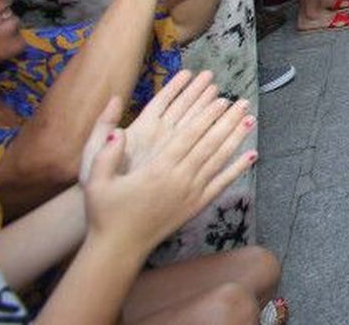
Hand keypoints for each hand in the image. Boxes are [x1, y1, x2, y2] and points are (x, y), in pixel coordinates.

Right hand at [80, 76, 256, 253]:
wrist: (118, 248)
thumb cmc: (105, 213)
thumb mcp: (96, 182)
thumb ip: (106, 155)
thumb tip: (118, 131)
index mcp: (156, 170)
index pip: (187, 136)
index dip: (206, 117)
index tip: (220, 100)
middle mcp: (178, 179)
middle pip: (208, 144)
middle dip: (227, 121)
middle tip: (243, 102)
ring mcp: (190, 194)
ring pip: (218, 160)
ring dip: (236, 139)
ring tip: (251, 119)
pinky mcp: (195, 207)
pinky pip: (221, 184)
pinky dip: (238, 169)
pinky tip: (252, 155)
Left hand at [100, 69, 224, 173]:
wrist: (106, 211)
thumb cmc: (98, 181)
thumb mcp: (94, 152)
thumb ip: (104, 126)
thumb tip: (114, 98)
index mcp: (141, 130)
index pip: (161, 103)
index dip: (174, 87)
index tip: (189, 73)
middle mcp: (158, 137)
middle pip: (181, 109)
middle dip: (196, 92)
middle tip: (212, 77)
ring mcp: (169, 151)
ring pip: (192, 125)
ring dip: (206, 109)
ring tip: (221, 95)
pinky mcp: (177, 166)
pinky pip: (198, 150)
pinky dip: (211, 140)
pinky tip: (223, 132)